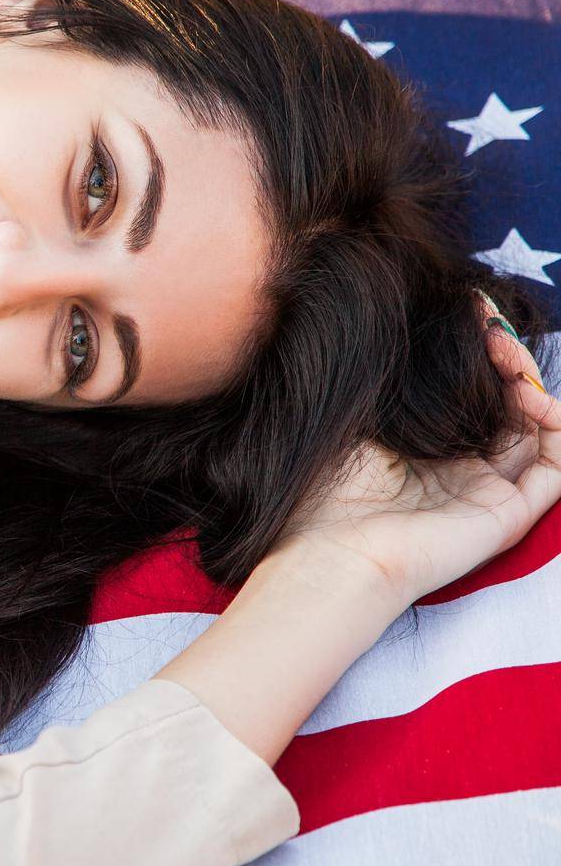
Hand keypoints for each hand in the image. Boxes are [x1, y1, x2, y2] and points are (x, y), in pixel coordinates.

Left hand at [277, 306, 560, 607]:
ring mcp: (488, 493)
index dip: (480, 354)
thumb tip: (412, 324)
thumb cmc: (328, 494)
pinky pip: (557, 470)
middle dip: (507, 362)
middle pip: (508, 408)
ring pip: (537, 432)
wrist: (333, 553)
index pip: (470, 396)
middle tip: (490, 331)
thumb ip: (394, 386)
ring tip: (506, 357)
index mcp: (425, 452)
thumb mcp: (357, 425)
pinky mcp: (508, 515)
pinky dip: (557, 430)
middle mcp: (461, 472)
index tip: (471, 311)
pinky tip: (529, 398)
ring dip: (531, 387)